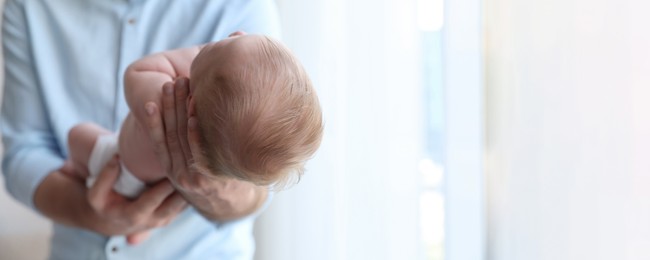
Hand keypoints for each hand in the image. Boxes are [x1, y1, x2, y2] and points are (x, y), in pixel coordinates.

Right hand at [85, 156, 186, 242]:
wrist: (113, 222)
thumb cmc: (105, 204)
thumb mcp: (96, 195)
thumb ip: (105, 177)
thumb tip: (116, 157)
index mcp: (134, 215)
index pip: (152, 200)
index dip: (163, 187)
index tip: (172, 169)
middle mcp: (153, 220)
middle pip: (174, 205)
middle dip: (183, 188)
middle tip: (191, 168)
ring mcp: (165, 219)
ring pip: (184, 206)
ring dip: (191, 190)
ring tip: (197, 170)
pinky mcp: (173, 215)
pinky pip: (186, 204)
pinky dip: (193, 192)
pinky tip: (196, 175)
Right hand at [144, 78, 267, 220]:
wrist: (233, 207)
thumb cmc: (213, 182)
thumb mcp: (191, 170)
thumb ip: (183, 151)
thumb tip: (182, 116)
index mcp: (171, 171)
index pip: (160, 141)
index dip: (154, 121)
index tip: (151, 100)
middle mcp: (179, 174)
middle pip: (172, 133)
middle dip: (170, 105)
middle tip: (172, 82)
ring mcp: (194, 176)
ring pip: (183, 137)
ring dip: (180, 109)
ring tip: (182, 86)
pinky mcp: (209, 177)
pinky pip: (200, 150)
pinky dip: (195, 131)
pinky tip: (193, 113)